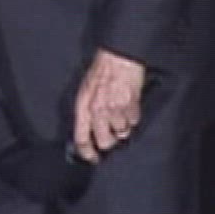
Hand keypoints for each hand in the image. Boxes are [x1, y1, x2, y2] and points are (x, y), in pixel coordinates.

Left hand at [72, 48, 144, 163]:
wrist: (119, 55)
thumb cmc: (102, 69)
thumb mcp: (87, 89)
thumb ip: (87, 110)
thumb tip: (89, 130)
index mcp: (83, 105)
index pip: (81, 139)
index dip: (87, 153)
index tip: (94, 158)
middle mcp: (97, 110)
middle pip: (104, 142)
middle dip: (110, 141)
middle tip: (113, 132)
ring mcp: (114, 109)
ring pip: (121, 132)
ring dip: (123, 125)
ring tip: (122, 109)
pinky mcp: (130, 106)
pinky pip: (133, 121)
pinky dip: (133, 116)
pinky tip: (130, 103)